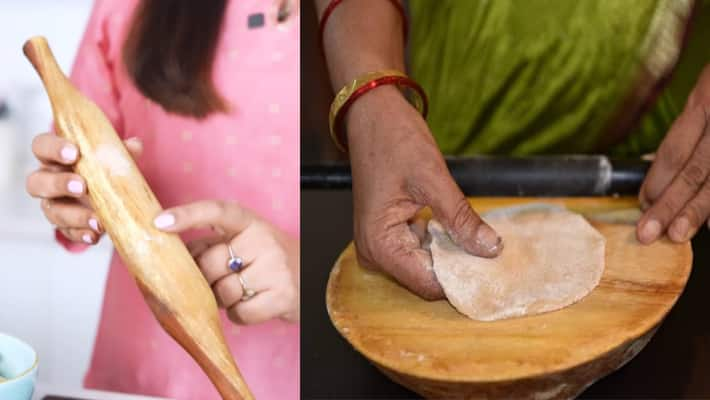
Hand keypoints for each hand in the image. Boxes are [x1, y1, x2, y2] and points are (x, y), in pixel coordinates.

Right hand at [26, 133, 142, 243]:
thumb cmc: (102, 168)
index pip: (41, 146)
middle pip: (36, 182)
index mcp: (55, 158)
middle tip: (81, 186)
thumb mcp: (111, 157)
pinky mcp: (65, 226)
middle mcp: (48, 180)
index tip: (73, 153)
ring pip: (52, 211)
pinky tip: (95, 235)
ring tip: (97, 220)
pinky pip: (68, 232)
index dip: (53, 149)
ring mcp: (54, 205)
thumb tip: (135, 145)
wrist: (109, 194)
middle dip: (58, 184)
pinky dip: (82, 234)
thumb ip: (120, 151)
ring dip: (75, 216)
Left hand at [154, 200, 299, 324]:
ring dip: (223, 299)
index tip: (158, 222)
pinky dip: (239, 316)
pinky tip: (253, 305)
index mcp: (250, 222)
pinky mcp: (282, 296)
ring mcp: (276, 268)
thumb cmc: (268, 261)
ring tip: (242, 292)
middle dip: (205, 278)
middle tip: (219, 280)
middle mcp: (264, 240)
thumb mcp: (245, 242)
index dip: (187, 215)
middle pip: (210, 263)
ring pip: (223, 292)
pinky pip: (239, 314)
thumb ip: (212, 245)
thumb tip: (170, 257)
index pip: (217, 211)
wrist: (315, 279)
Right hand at [346, 86, 502, 299]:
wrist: (370, 115)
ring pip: (425, 266)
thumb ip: (461, 218)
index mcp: (380, 244)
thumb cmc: (393, 140)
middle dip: (459, 267)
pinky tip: (459, 229)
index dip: (463, 279)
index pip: (429, 284)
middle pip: (426, 278)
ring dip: (453, 254)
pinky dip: (442, 243)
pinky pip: (420, 251)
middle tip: (493, 251)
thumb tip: (490, 248)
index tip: (494, 268)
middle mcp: (375, 253)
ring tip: (479, 237)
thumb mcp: (432, 178)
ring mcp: (379, 245)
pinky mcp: (387, 235)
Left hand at [638, 65, 709, 243]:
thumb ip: (690, 128)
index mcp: (706, 100)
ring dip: (698, 209)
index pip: (675, 148)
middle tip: (647, 232)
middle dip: (669, 204)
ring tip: (677, 233)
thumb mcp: (707, 93)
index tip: (642, 203)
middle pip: (694, 169)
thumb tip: (658, 166)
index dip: (656, 180)